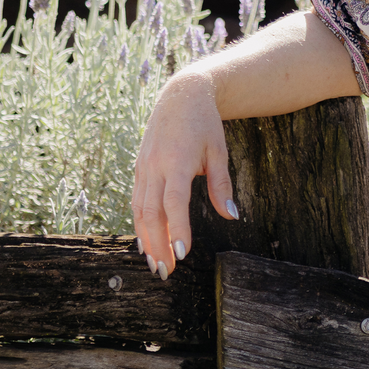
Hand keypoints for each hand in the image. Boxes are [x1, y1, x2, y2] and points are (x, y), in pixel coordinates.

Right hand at [131, 70, 237, 279]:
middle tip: (166, 272)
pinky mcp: (139, 168)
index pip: (173, 202)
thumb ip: (222, 185)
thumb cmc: (205, 124)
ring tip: (156, 264)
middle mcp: (154, 167)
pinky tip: (145, 242)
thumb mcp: (219, 152)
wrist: (180, 95)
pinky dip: (139, 223)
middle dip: (157, 245)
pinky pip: (136, 201)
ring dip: (146, 239)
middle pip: (150, 213)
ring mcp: (143, 168)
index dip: (176, 228)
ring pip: (139, 210)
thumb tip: (232, 216)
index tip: (182, 253)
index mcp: (176, 162)